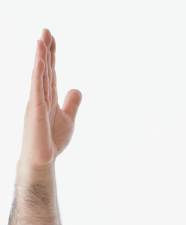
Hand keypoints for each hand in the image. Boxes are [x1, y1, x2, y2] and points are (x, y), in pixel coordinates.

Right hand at [19, 29, 81, 168]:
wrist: (43, 159)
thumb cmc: (52, 141)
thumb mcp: (68, 118)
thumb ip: (72, 103)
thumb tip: (76, 88)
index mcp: (49, 97)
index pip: (50, 71)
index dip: (52, 55)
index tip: (52, 38)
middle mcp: (41, 97)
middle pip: (44, 69)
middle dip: (45, 50)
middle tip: (46, 30)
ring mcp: (37, 103)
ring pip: (39, 76)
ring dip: (40, 57)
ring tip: (41, 39)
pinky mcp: (36, 111)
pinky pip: (37, 89)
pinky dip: (38, 75)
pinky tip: (40, 62)